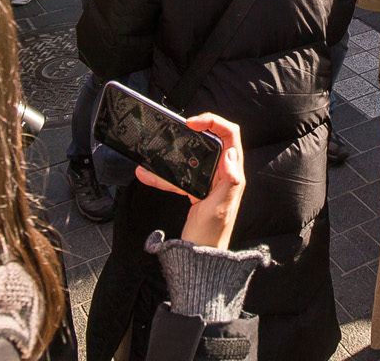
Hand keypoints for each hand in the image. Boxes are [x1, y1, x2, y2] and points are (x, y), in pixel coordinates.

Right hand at [135, 114, 246, 248]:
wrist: (200, 258)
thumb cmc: (211, 236)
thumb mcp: (220, 207)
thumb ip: (229, 180)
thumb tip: (231, 153)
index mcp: (232, 174)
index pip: (230, 135)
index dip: (213, 122)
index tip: (192, 123)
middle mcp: (223, 174)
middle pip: (211, 140)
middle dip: (192, 133)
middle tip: (177, 129)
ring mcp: (209, 182)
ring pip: (191, 158)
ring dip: (172, 156)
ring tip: (155, 153)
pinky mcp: (197, 190)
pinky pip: (179, 176)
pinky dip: (163, 175)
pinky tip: (147, 174)